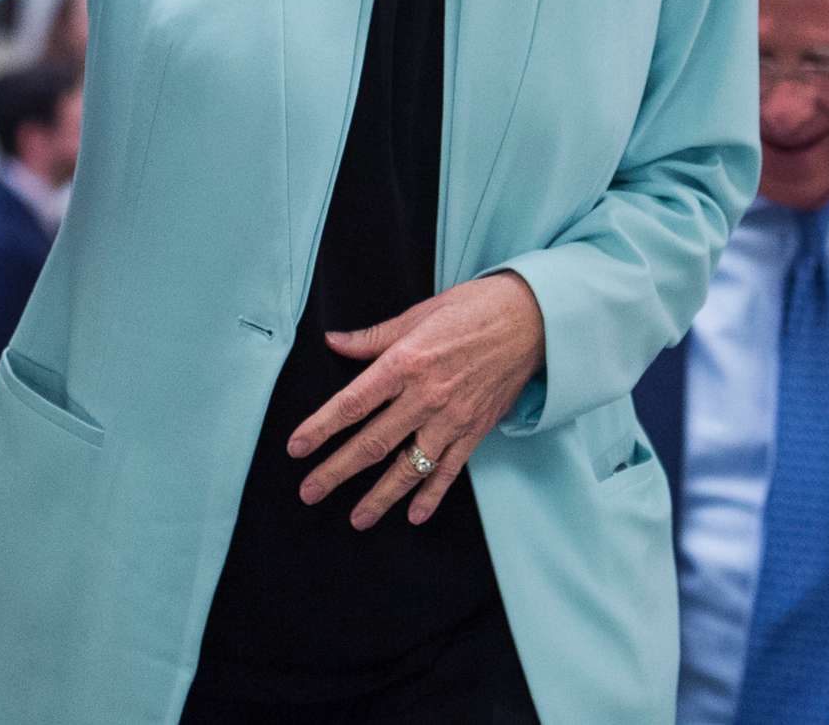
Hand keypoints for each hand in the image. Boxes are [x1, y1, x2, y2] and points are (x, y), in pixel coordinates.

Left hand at [288, 271, 544, 529]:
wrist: (532, 320)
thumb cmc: (473, 309)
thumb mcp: (419, 313)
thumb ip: (374, 337)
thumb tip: (333, 342)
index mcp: (406, 361)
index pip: (353, 402)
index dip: (322, 427)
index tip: (296, 448)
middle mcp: (426, 396)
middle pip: (373, 442)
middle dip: (337, 471)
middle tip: (309, 492)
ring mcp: (452, 418)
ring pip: (409, 467)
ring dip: (380, 496)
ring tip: (357, 519)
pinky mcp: (475, 431)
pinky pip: (449, 471)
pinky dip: (432, 495)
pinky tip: (414, 516)